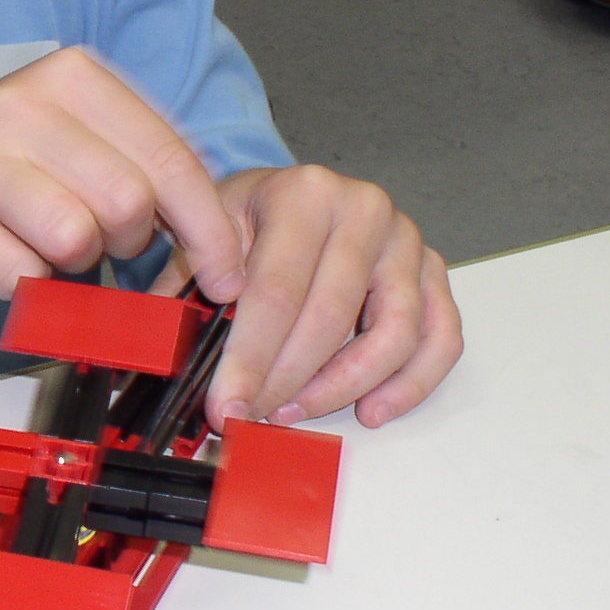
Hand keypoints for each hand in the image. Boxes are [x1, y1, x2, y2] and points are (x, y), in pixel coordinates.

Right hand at [0, 48, 249, 356]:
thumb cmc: (21, 174)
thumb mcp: (89, 147)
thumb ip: (155, 174)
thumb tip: (226, 253)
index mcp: (75, 73)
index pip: (173, 159)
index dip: (209, 231)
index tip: (224, 277)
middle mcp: (19, 98)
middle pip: (128, 203)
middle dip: (128, 242)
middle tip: (100, 243)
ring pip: (73, 239)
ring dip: (74, 265)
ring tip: (50, 246)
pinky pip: (18, 274)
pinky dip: (27, 289)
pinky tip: (9, 262)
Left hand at [197, 165, 461, 430]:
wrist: (290, 195)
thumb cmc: (249, 220)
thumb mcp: (206, 235)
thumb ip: (190, 288)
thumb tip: (170, 356)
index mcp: (304, 193)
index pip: (276, 291)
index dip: (249, 359)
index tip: (227, 406)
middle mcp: (365, 209)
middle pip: (331, 318)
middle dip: (287, 381)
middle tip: (254, 417)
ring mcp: (406, 242)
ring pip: (394, 334)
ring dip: (342, 388)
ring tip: (296, 412)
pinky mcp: (433, 272)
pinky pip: (440, 338)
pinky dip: (410, 384)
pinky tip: (371, 409)